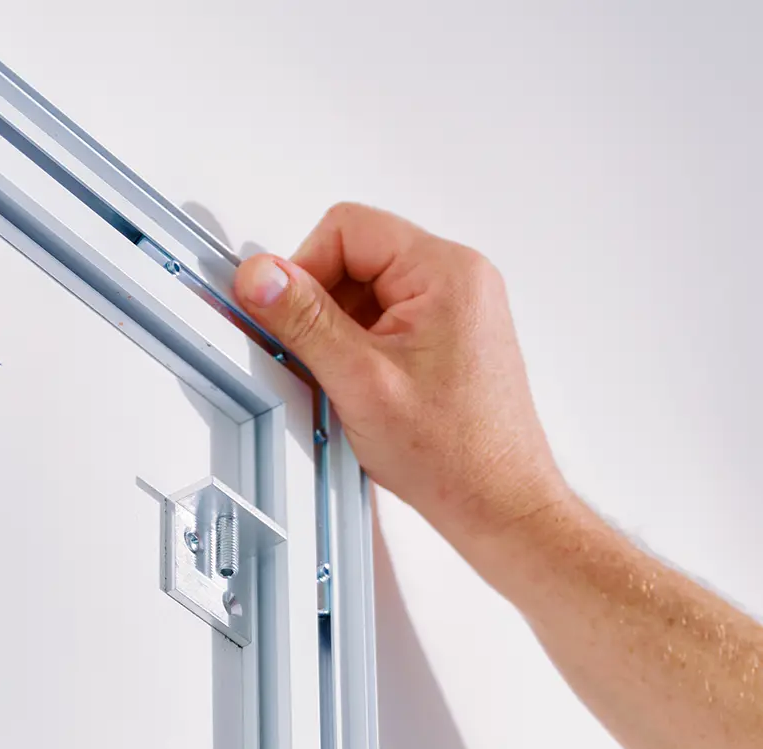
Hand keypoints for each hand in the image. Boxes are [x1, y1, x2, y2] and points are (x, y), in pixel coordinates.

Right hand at [233, 203, 569, 547]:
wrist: (501, 505)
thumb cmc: (458, 455)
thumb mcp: (361, 381)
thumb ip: (305, 320)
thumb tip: (261, 276)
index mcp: (447, 271)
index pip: (348, 227)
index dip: (304, 269)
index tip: (283, 314)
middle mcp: (460, 279)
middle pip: (356, 256)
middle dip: (323, 307)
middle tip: (321, 360)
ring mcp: (459, 307)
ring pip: (367, 291)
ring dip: (341, 332)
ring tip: (353, 386)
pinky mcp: (452, 336)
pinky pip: (387, 319)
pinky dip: (362, 349)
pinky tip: (366, 390)